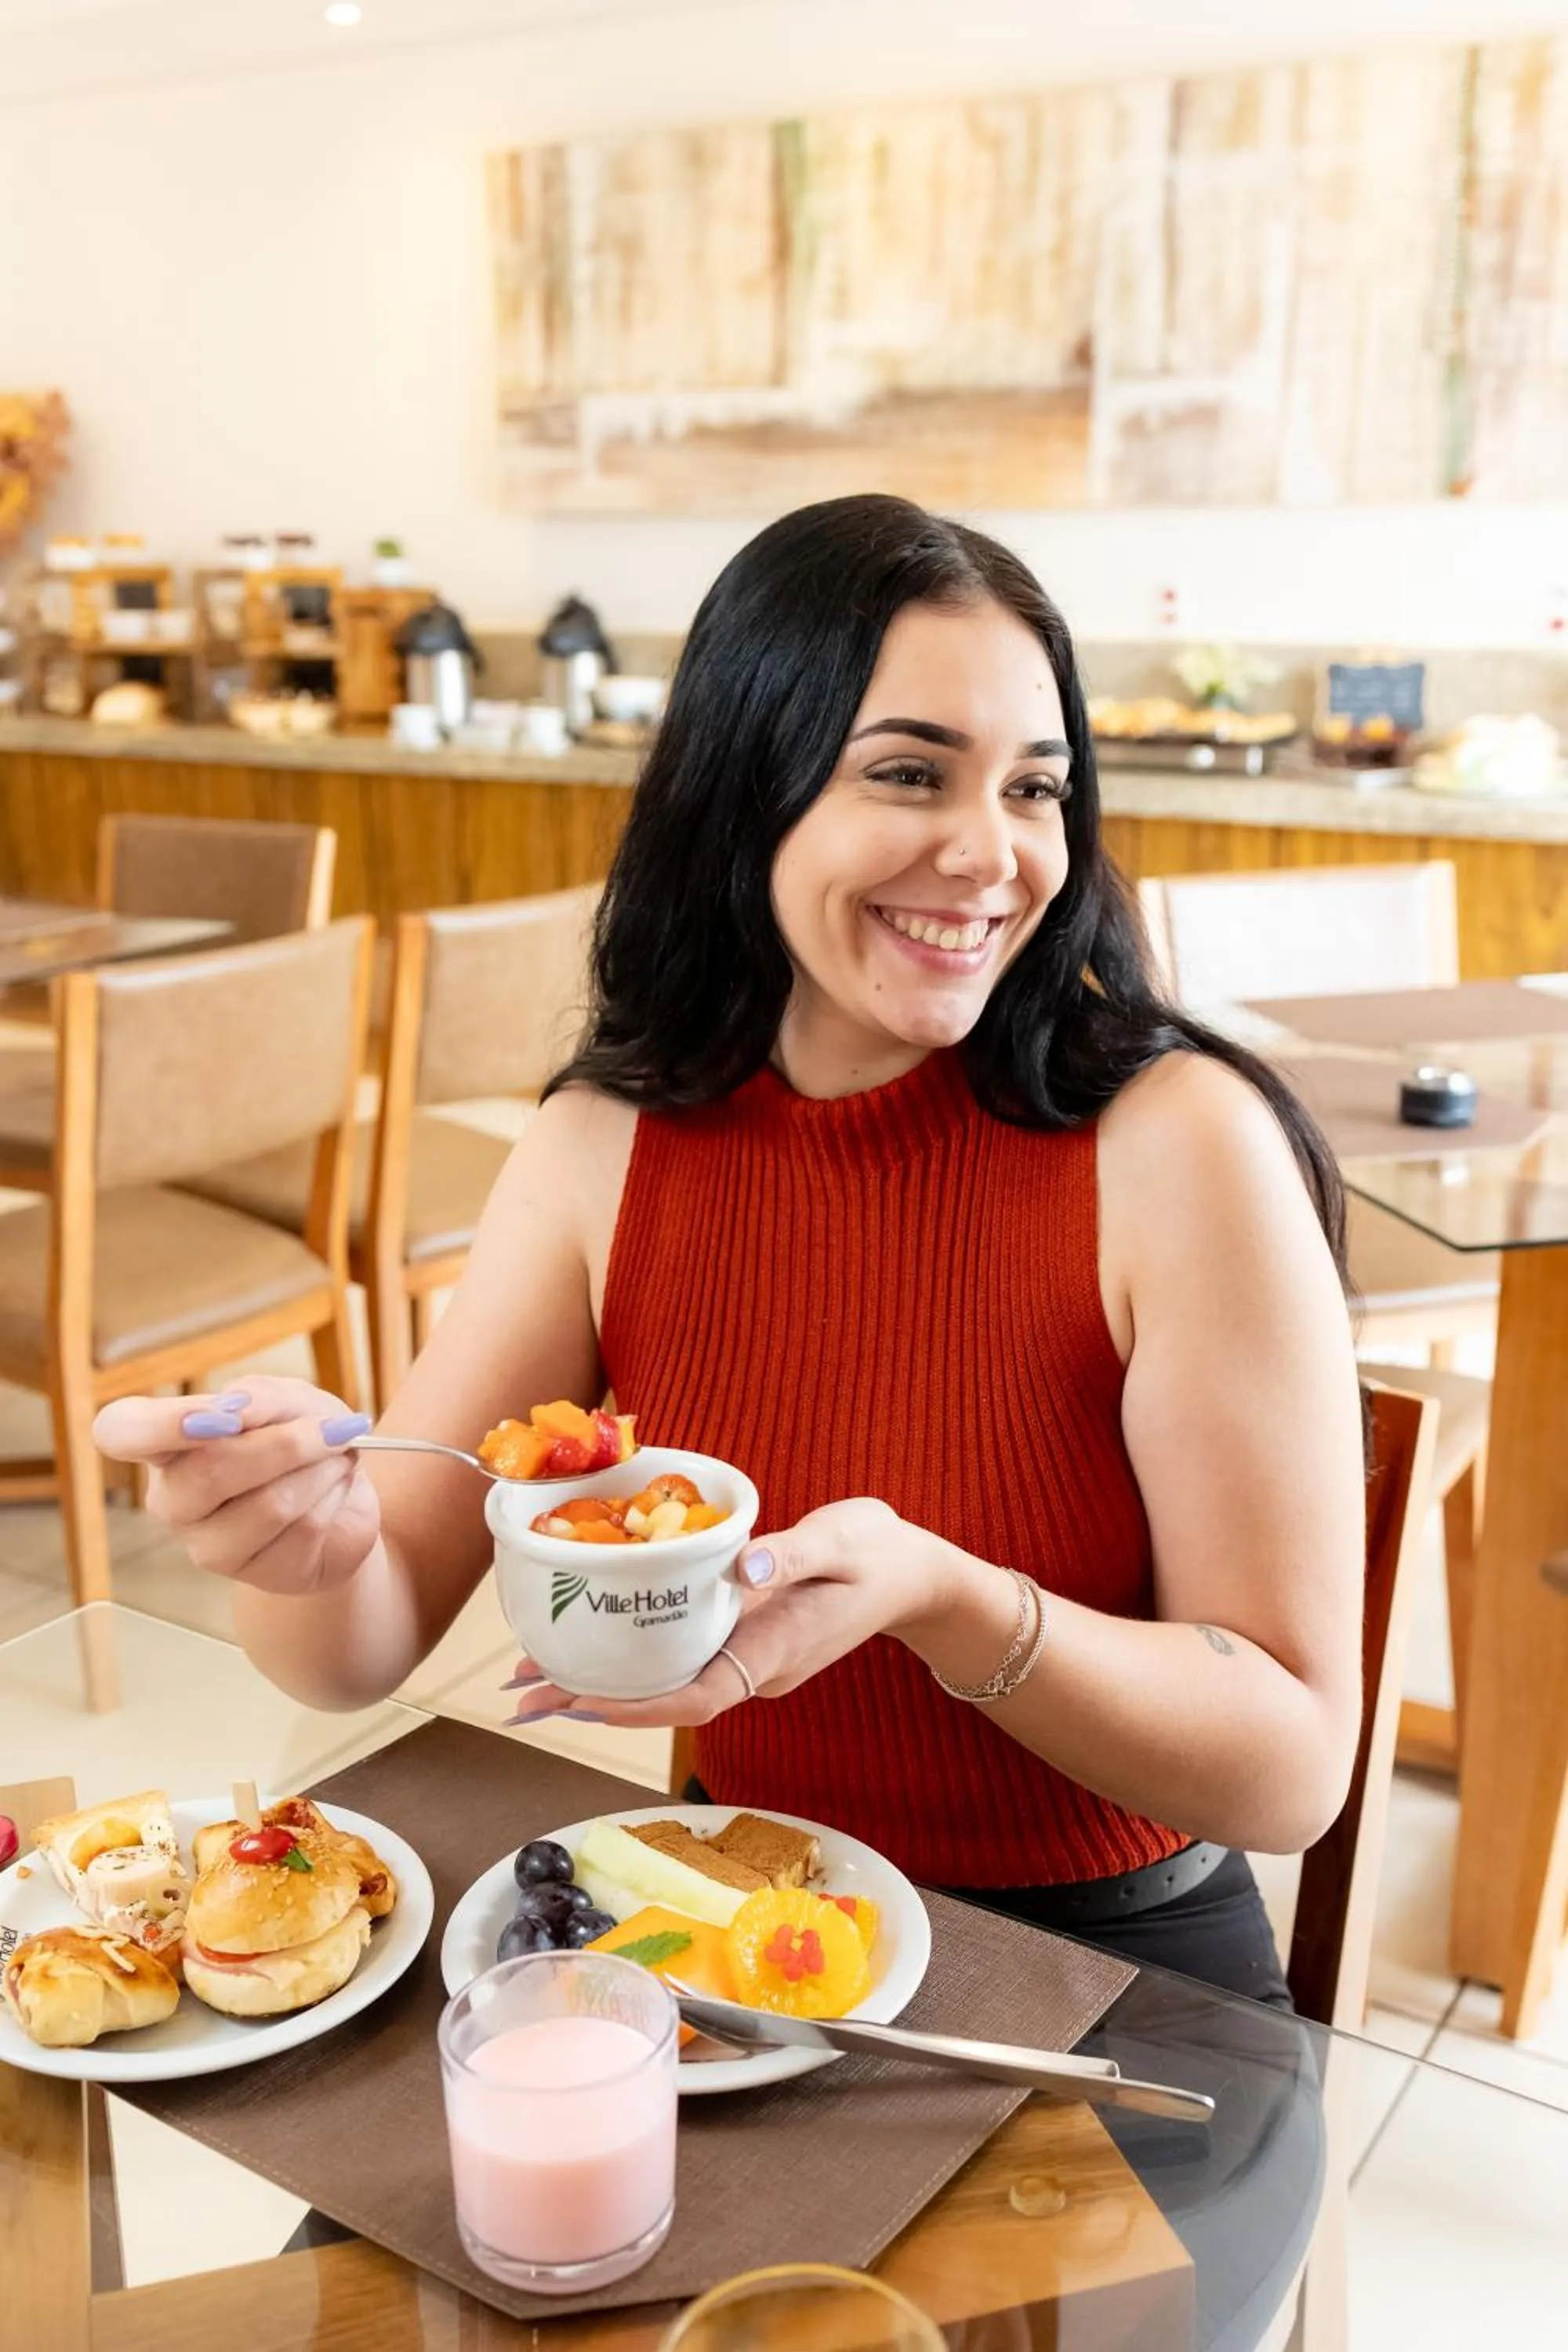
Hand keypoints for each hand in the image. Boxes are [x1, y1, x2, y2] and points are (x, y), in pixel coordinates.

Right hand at [92, 1375, 381, 1595]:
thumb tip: (236, 1409)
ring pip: (268, 1503)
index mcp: (165, 1444)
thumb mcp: (289, 1400)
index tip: (226, 1415)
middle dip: (286, 1443)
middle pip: (211, 1471)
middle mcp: (173, 1499)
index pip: (120, 1432)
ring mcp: (209, 1546)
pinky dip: (335, 1495)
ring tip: (340, 1456)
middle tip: (333, 1428)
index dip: (163, 1423)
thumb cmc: (303, 1437)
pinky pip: (304, 1527)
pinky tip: (337, 1488)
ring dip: (322, 1470)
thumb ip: (260, 1397)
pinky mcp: (260, 1574)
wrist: (348, 1494)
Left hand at [505, 1497, 943, 1731]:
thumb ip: (795, 1552)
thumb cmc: (882, 1553)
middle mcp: (756, 1666)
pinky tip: (595, 1630)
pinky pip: (679, 1652)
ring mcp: (750, 1656)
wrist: (917, 1573)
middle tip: (522, 1691)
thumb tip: (748, 1562)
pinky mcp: (746, 1636)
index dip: (634, 1707)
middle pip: (664, 1697)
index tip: (578, 1701)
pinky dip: (632, 1649)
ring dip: (602, 1677)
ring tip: (534, 1668)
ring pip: (666, 1678)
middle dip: (592, 1698)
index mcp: (776, 1651)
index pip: (696, 1699)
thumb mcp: (845, 1539)